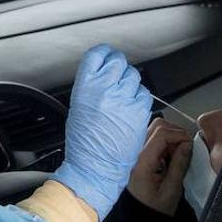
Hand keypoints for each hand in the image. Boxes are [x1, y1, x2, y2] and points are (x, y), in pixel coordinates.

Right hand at [52, 45, 152, 220]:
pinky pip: (144, 94)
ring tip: (122, 98)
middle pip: (118, 62)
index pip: (97, 55)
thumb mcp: (78, 107)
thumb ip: (91, 87)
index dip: (104, 54)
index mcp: (85, 87)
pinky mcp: (139, 111)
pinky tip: (131, 109)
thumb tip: (102, 74)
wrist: (96, 167)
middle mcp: (105, 89)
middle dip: (118, 68)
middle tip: (116, 78)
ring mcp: (124, 99)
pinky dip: (139, 98)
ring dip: (129, 83)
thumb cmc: (84, 143)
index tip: (107, 56)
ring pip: (133, 76)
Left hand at [126, 118, 191, 215]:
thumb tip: (187, 144)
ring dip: (169, 137)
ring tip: (177, 154)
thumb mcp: (171, 190)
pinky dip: (163, 142)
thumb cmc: (154, 208)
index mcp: (141, 162)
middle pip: (156, 126)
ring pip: (153, 130)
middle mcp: (134, 153)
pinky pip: (151, 139)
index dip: (179, 135)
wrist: (136, 219)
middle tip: (185, 149)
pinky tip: (168, 157)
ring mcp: (133, 152)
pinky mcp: (136, 154)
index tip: (190, 145)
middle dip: (175, 133)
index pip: (161, 134)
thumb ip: (179, 164)